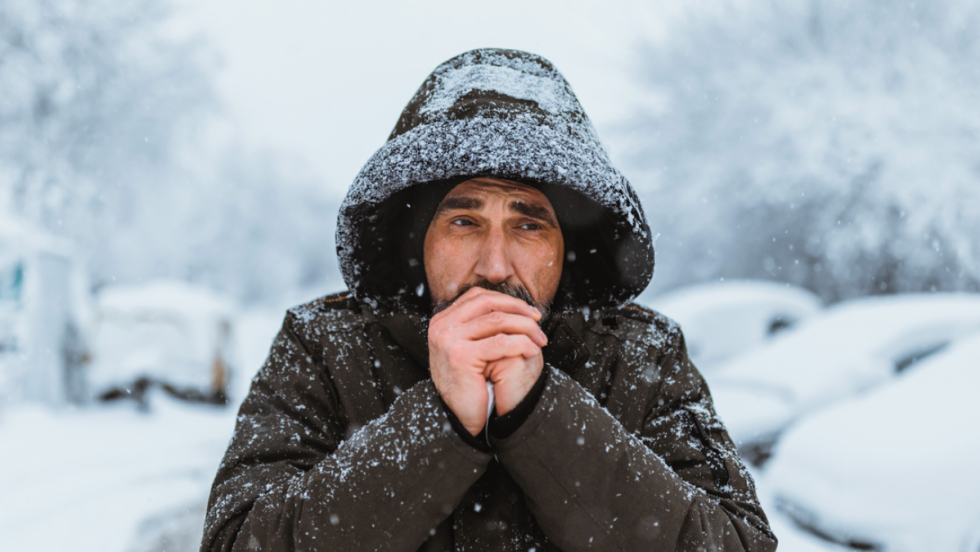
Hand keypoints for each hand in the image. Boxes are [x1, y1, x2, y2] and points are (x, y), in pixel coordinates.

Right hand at [428, 287, 546, 434]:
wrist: (458, 416)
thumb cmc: (469, 384)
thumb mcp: (468, 348)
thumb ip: (478, 326)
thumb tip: (510, 305)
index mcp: (442, 321)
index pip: (478, 297)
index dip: (506, 300)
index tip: (527, 311)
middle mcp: (441, 327)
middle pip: (487, 303)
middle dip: (518, 309)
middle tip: (538, 320)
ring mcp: (448, 340)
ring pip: (497, 320)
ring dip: (525, 327)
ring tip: (539, 338)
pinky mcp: (460, 356)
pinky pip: (500, 342)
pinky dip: (521, 343)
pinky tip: (532, 351)